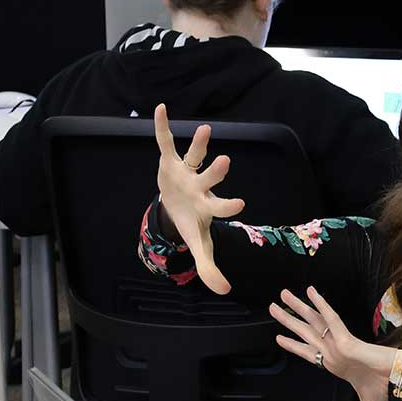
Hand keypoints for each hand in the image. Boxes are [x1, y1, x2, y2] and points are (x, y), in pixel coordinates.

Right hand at [153, 103, 244, 294]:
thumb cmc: (193, 225)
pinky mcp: (171, 162)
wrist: (176, 208)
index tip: (241, 204)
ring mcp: (187, 173)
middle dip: (217, 172)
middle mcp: (201, 187)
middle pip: (210, 178)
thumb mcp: (199, 247)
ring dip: (199, 145)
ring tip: (205, 129)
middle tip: (227, 162)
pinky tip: (161, 109)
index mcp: (208, 208)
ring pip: (195, 157)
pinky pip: (165, 142)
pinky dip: (162, 128)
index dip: (229, 206)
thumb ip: (210, 268)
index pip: (221, 207)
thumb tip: (225, 291)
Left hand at [271, 287, 394, 400]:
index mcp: (337, 364)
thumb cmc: (387, 388)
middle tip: (274, 307)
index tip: (280, 338)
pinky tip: (310, 291)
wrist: (400, 381)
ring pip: (313, 322)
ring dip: (297, 308)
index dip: (294, 345)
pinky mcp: (346, 340)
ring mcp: (339, 344)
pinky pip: (331, 318)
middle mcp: (334, 351)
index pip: (310, 352)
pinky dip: (320, 305)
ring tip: (283, 294)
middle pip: (306, 332)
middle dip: (288, 320)